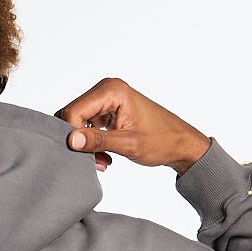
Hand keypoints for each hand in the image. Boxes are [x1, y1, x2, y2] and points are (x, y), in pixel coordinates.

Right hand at [54, 78, 209, 174]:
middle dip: (79, 142)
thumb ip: (98, 141)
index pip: (73, 111)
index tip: (85, 156)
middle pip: (72, 116)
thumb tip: (71, 140)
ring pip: (77, 124)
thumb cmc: (162, 140)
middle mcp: (106, 89)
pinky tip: (105, 155)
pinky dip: (92, 144)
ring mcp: (106, 99)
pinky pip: (86, 126)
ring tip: (103, 160)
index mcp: (112, 90)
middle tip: (96, 161)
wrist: (179, 143)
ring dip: (86, 146)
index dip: (73, 136)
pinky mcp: (106, 110)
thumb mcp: (129, 144)